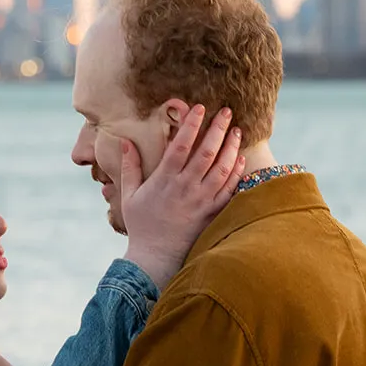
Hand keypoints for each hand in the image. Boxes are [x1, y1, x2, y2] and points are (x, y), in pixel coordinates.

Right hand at [121, 106, 244, 289]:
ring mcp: (201, 201)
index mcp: (165, 180)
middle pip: (206, 152)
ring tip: (236, 131)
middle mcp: (185, 188)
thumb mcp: (130, 194)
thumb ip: (130, 166)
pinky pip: (228, 190)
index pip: (181, 146)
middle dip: (218, 129)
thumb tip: (125, 141)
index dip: (191, 125)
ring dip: (231, 148)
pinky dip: (236, 173)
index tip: (199, 108)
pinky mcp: (211, 213)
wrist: (156, 257)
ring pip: (222, 169)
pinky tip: (240, 159)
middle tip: (227, 112)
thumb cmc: (141, 225)